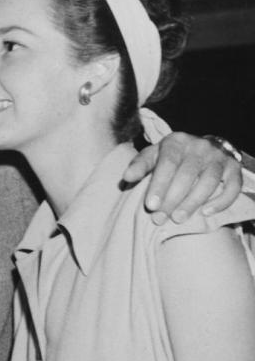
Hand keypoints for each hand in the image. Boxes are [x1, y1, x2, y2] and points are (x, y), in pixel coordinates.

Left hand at [123, 133, 242, 223]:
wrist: (202, 148)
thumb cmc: (171, 157)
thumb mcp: (153, 156)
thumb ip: (140, 165)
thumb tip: (127, 177)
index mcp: (176, 142)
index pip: (168, 163)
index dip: (159, 185)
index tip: (150, 206)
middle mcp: (200, 146)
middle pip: (187, 174)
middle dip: (172, 199)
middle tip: (160, 218)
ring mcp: (219, 157)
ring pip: (209, 181)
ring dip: (193, 202)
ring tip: (178, 219)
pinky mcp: (234, 168)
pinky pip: (232, 186)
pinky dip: (221, 201)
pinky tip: (206, 213)